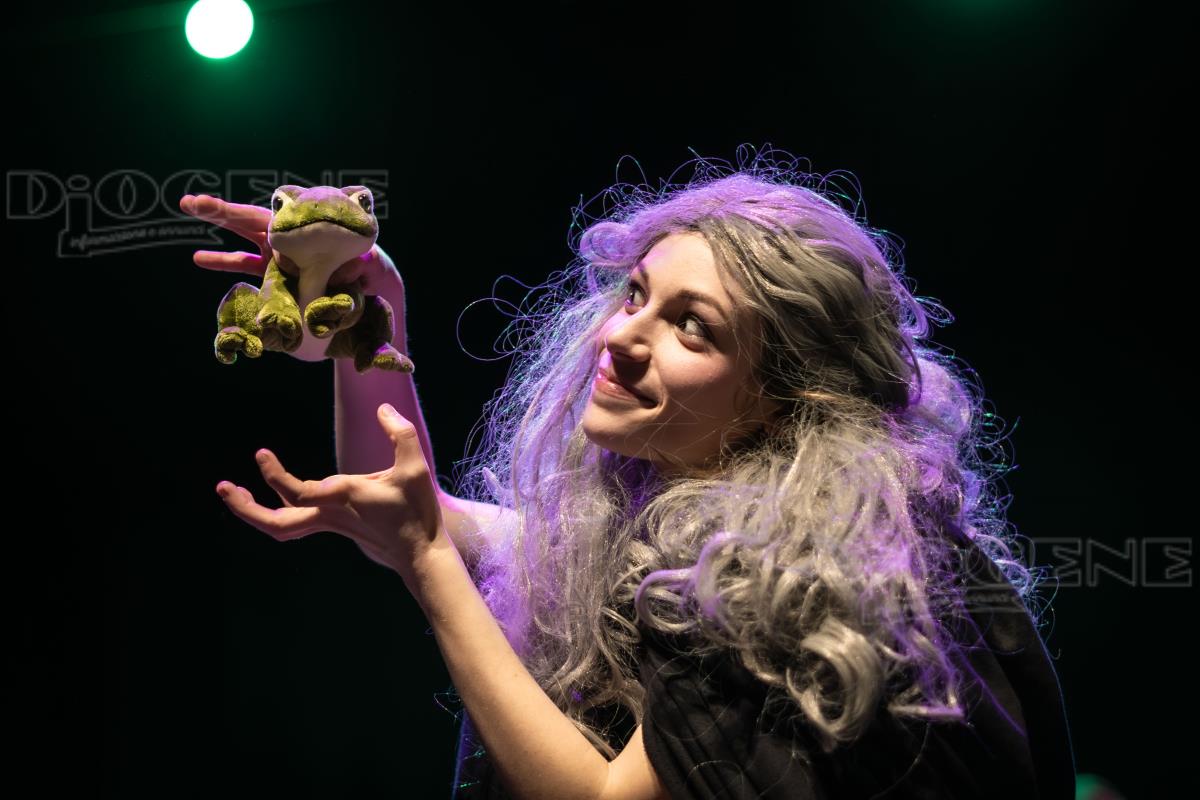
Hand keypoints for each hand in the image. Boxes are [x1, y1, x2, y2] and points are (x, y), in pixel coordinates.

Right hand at [180, 192, 402, 295]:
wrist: (370, 284)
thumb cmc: (366, 265)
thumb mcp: (360, 264)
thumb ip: (349, 266)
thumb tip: (342, 270)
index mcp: (303, 228)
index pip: (267, 218)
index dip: (238, 214)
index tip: (214, 208)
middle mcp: (287, 236)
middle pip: (248, 220)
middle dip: (218, 211)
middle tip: (188, 202)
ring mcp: (278, 253)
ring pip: (242, 237)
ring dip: (216, 230)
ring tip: (187, 210)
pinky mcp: (274, 273)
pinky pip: (245, 264)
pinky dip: (223, 261)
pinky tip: (197, 257)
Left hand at [215, 404, 445, 575]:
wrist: (419, 553)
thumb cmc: (416, 511)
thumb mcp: (415, 468)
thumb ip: (401, 434)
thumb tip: (383, 409)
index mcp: (343, 499)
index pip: (298, 492)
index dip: (275, 476)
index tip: (260, 455)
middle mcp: (329, 515)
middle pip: (277, 522)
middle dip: (246, 507)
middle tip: (222, 487)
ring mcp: (329, 523)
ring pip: (281, 525)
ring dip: (254, 510)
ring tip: (233, 490)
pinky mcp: (333, 525)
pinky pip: (293, 521)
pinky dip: (275, 508)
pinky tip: (276, 492)